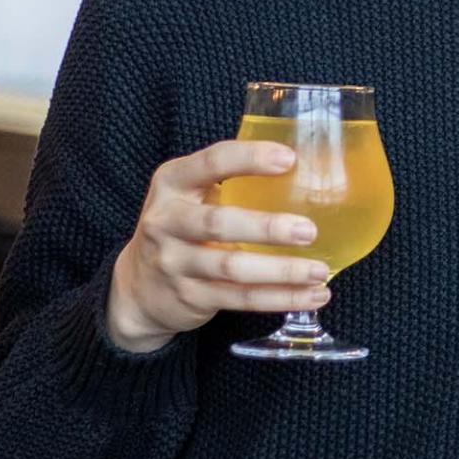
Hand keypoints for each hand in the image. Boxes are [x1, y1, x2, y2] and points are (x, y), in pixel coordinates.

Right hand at [106, 141, 330, 353]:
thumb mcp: (193, 193)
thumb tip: (308, 170)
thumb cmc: (183, 226)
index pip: (211, 162)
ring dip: (282, 271)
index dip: (249, 159)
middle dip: (267, 228)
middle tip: (309, 230)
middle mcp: (166, 221)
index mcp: (172, 182)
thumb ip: (233, 180)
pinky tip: (312, 295)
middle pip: (219, 223)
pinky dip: (280, 298)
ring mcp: (174, 263)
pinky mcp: (189, 297)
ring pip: (232, 269)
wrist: (138, 286)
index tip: (289, 159)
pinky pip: (240, 299)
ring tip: (320, 271)